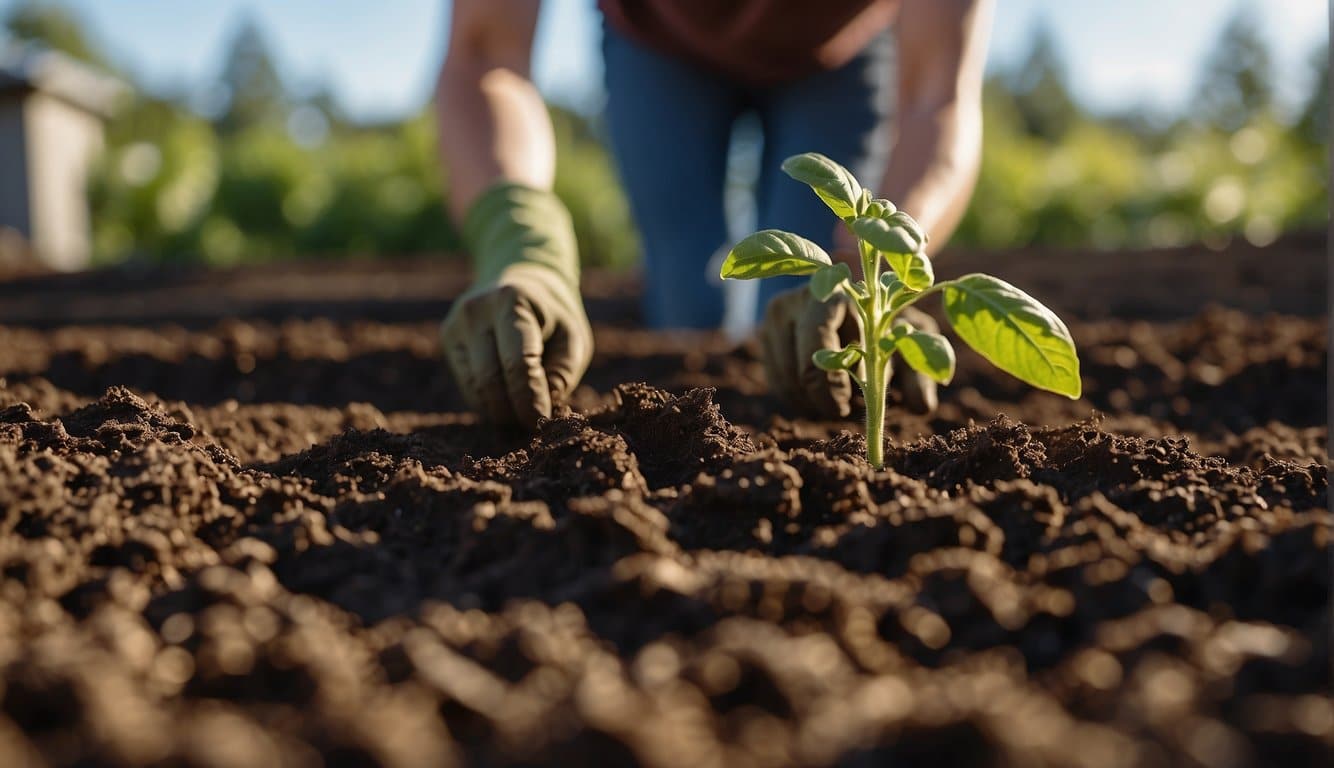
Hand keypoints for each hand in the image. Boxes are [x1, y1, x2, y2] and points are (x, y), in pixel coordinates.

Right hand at [441, 263, 591, 427]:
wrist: (520, 282)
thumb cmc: (552, 318)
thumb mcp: (572, 338)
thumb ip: (561, 374)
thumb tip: (540, 413)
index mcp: (512, 302)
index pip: (518, 363)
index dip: (530, 399)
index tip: (542, 420)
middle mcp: (476, 311)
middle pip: (490, 379)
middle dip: (513, 410)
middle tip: (533, 425)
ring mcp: (457, 324)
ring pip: (474, 387)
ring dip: (500, 411)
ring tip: (523, 414)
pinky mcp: (448, 338)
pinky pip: (467, 385)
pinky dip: (488, 402)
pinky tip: (507, 400)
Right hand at [759, 286, 938, 417]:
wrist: (860, 292)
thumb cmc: (888, 319)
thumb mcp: (910, 337)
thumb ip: (918, 368)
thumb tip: (922, 406)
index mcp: (831, 296)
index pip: (816, 358)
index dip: (830, 392)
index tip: (845, 408)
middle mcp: (795, 301)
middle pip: (797, 374)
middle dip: (820, 400)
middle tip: (842, 409)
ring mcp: (775, 316)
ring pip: (784, 381)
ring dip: (810, 401)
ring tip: (836, 396)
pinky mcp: (766, 333)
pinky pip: (775, 380)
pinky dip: (796, 395)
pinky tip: (820, 390)